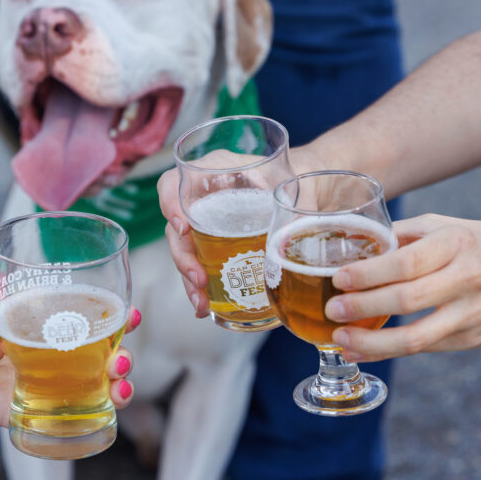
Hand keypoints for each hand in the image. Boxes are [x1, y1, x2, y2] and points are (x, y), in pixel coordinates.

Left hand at [0, 296, 139, 426]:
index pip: (97, 319)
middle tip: (118, 360)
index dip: (120, 318)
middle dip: (123, 359)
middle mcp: (59, 353)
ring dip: (117, 390)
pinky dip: (87, 422)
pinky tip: (98, 419)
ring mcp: (49, 383)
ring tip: (118, 389)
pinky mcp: (30, 409)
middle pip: (106, 357)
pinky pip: (65, 421)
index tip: (130, 316)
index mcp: (54, 321)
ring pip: (96, 390)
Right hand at [158, 145, 322, 317]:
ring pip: (184, 251)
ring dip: (188, 278)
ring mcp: (206, 222)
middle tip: (198, 279)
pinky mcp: (214, 244)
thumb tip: (291, 232)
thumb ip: (291, 205)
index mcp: (214, 172)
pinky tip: (206, 307)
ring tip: (201, 304)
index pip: (172, 184)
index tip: (184, 229)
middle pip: (175, 227)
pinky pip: (199, 264)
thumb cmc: (301, 177)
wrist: (310, 189)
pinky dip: (200, 286)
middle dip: (183, 257)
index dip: (170, 205)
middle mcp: (202, 197)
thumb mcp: (295, 184)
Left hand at [325, 214, 480, 361]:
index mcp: (455, 244)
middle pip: (406, 299)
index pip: (405, 263)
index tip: (339, 279)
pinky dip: (386, 352)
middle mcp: (466, 279)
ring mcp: (470, 314)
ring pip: (416, 336)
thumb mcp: (448, 227)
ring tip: (338, 338)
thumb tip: (353, 240)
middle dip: (362, 306)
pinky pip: (424, 349)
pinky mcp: (470, 339)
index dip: (368, 274)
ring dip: (372, 341)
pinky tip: (359, 351)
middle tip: (331, 309)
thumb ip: (403, 234)